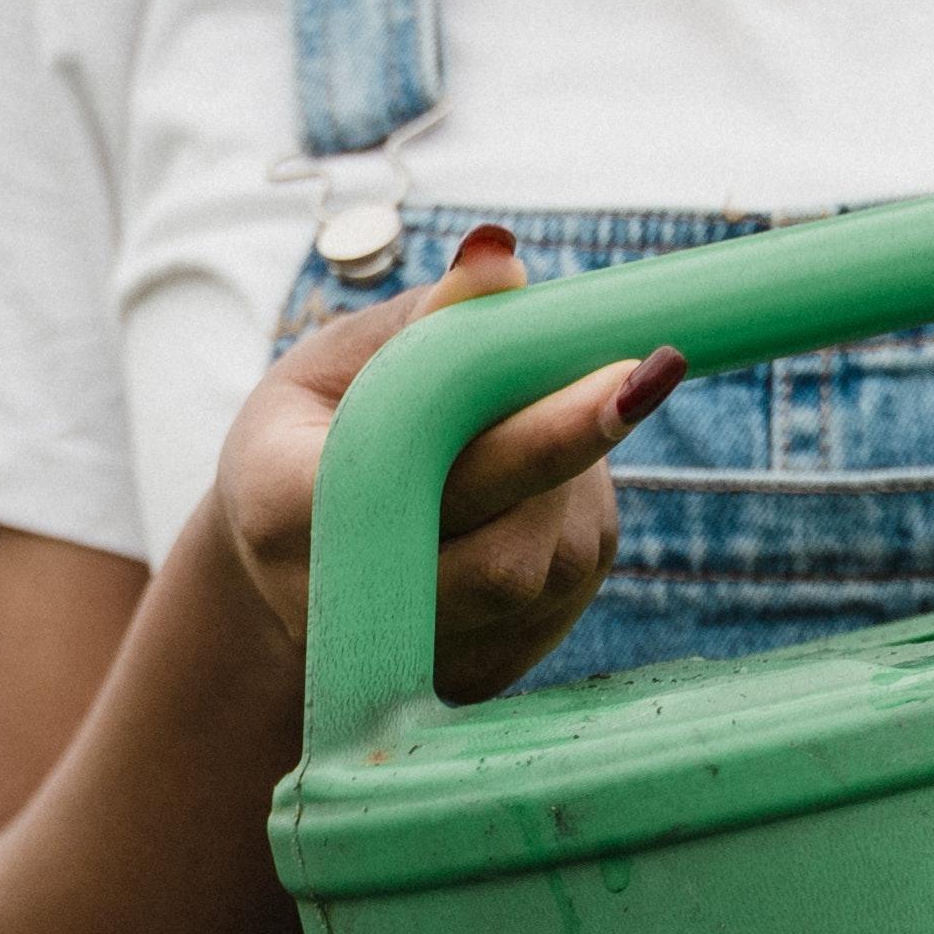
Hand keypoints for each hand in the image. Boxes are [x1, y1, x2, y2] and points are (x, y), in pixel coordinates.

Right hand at [198, 224, 680, 701]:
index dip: (538, 434)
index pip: (430, 479)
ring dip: (569, 478)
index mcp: (285, 510)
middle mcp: (345, 608)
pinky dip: (563, 515)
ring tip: (522, 424)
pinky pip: (564, 581)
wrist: (291, 565)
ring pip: (551, 562)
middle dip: (579, 451)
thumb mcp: (343, 360)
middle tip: (648, 366)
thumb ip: (427, 321)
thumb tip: (502, 259)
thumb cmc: (316, 435)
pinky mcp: (481, 674)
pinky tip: (521, 490)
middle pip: (508, 551)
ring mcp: (418, 658)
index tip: (632, 375)